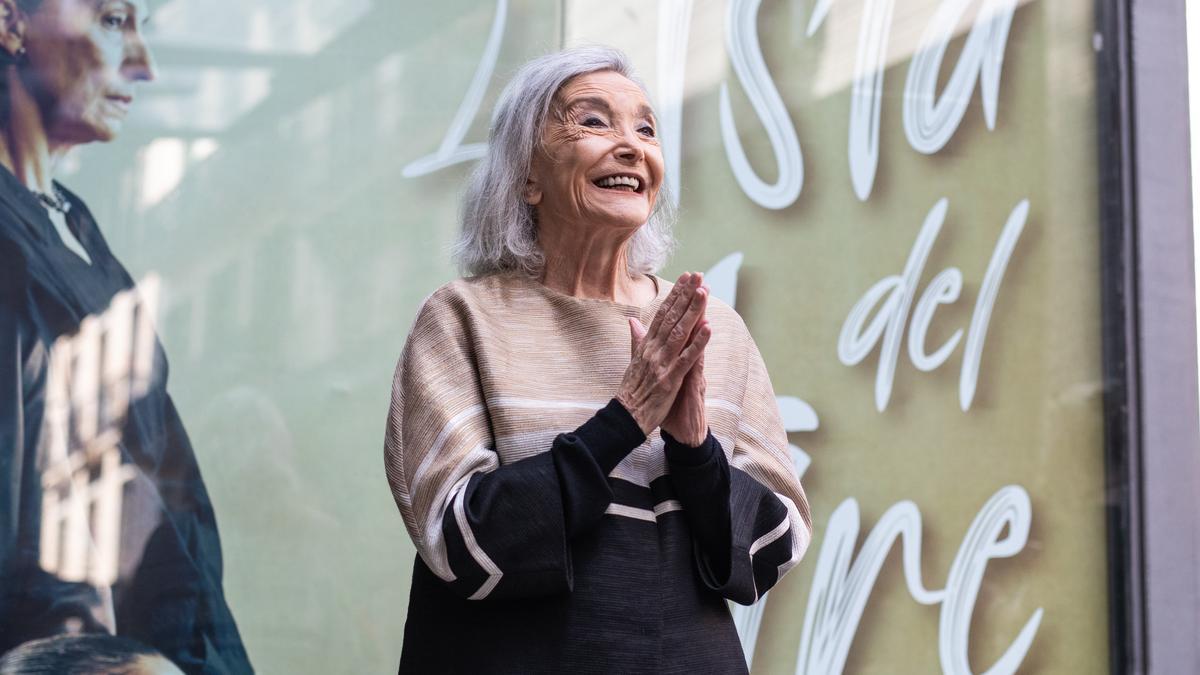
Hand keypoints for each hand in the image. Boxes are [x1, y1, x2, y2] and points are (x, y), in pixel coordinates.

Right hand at [616, 272, 711, 435]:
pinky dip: (698, 343)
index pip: (662, 314)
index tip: (686, 277)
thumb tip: (633, 321)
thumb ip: (636, 339)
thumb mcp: (633, 361)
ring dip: (692, 311)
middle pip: (671, 317)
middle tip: (698, 275)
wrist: (626, 416)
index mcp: (646, 345)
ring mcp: (662, 363)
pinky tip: (708, 329)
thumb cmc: (632, 390)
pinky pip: (686, 358)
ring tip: (703, 292)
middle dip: (686, 295)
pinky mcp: (670, 379)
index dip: (675, 294)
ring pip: (679, 332)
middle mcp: (653, 350)